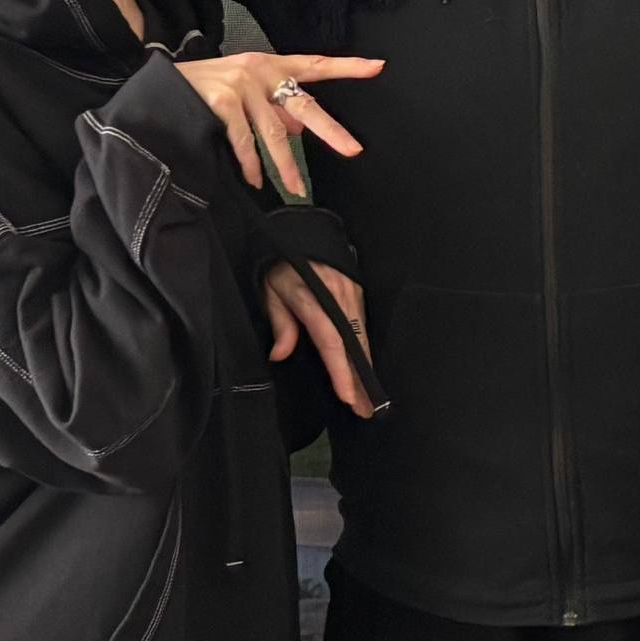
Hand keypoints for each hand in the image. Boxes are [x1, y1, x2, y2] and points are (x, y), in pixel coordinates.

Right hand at [175, 51, 382, 196]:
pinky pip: (245, 141)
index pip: (314, 65)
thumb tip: (299, 131)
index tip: (376, 67)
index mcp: (270, 65)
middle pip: (304, 105)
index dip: (346, 67)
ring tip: (295, 189)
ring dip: (285, 167)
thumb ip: (272, 109)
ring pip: (273, 133)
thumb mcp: (244, 93)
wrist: (159, 89)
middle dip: (330, 131)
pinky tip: (254, 180)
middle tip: (353, 149)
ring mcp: (241, 85)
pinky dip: (250, 164)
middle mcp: (260, 71)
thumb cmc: (204, 91)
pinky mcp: (223, 100)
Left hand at [263, 263, 375, 418]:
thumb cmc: (280, 263)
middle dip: (361, 379)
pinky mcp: (359, 291)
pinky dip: (366, 350)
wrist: (301, 230)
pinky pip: (363, 326)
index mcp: (313, 296)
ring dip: (366, 368)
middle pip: (354, 344)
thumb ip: (280, 322)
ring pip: (362, 337)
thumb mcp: (270, 290)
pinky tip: (367, 370)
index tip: (348, 396)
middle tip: (367, 410)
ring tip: (370, 398)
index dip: (340, 371)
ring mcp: (352, 292)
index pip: (331, 341)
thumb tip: (280, 355)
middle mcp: (338, 296)